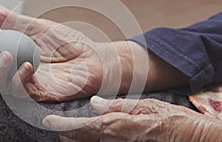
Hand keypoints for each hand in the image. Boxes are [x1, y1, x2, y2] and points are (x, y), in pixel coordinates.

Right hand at [0, 3, 120, 100]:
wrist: (93, 56)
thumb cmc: (67, 43)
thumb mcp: (38, 28)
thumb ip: (15, 22)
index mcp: (10, 61)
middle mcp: (14, 78)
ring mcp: (27, 89)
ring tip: (5, 54)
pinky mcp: (41, 98)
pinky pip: (23, 95)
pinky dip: (20, 81)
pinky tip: (28, 65)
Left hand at [43, 96, 221, 141]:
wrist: (193, 140)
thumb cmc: (171, 121)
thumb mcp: (145, 106)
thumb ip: (117, 106)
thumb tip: (94, 103)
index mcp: (116, 128)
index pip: (80, 128)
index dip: (61, 126)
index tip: (47, 122)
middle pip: (80, 141)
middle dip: (67, 134)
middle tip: (60, 125)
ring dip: (78, 139)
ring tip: (72, 130)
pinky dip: (92, 141)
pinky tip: (92, 135)